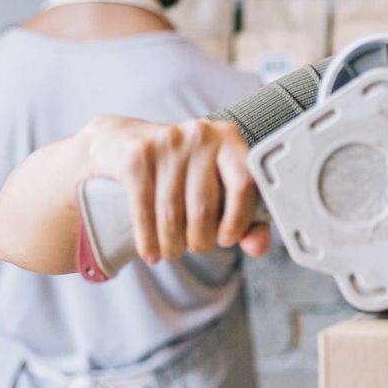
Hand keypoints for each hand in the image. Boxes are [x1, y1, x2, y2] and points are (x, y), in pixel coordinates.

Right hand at [80, 115, 269, 264]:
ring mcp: (166, 143)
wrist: (130, 142)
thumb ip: (249, 219)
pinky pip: (144, 211)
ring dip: (173, 244)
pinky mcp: (136, 157)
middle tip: (197, 246)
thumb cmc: (188, 172)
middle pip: (203, 206)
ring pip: (172, 213)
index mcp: (230, 139)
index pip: (244, 184)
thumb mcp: (222, 188)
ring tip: (174, 250)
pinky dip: (149, 240)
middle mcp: (201, 135)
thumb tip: (257, 248)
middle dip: (200, 240)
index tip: (227, 239)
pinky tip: (152, 253)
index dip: (238, 220)